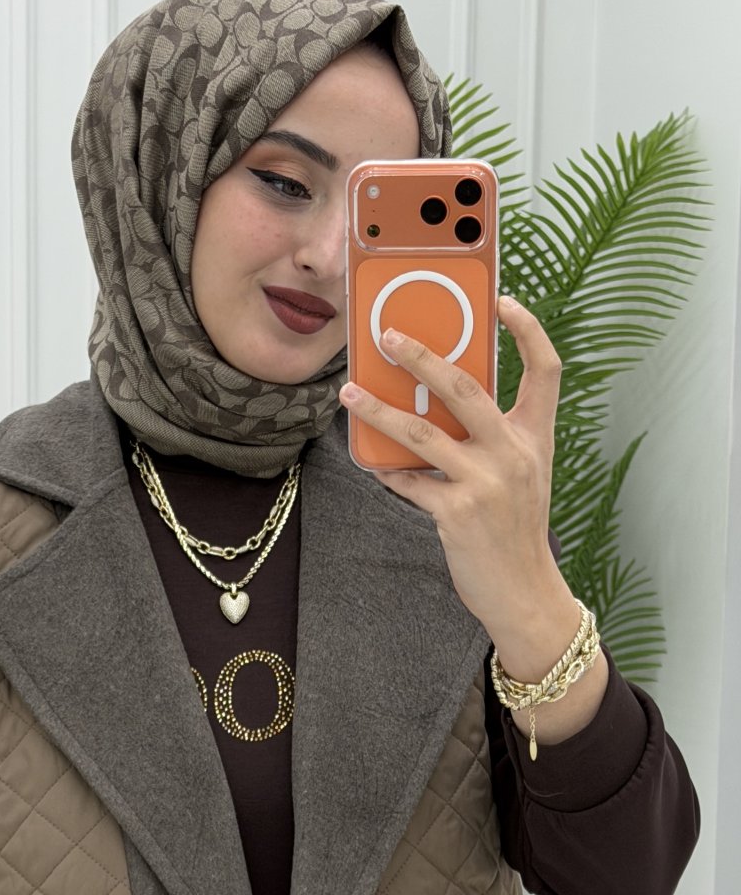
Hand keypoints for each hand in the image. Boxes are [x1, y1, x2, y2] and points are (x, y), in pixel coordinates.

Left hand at [338, 297, 608, 744]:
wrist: (524, 593)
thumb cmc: (514, 531)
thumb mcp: (519, 476)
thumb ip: (490, 440)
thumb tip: (434, 404)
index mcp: (535, 437)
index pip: (546, 370)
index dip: (528, 331)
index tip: (504, 301)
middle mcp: (514, 453)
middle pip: (466, 387)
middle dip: (423, 355)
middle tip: (388, 336)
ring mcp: (486, 482)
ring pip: (422, 433)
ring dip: (380, 411)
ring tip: (349, 394)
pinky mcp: (457, 513)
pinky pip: (409, 481)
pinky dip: (386, 470)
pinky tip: (368, 460)